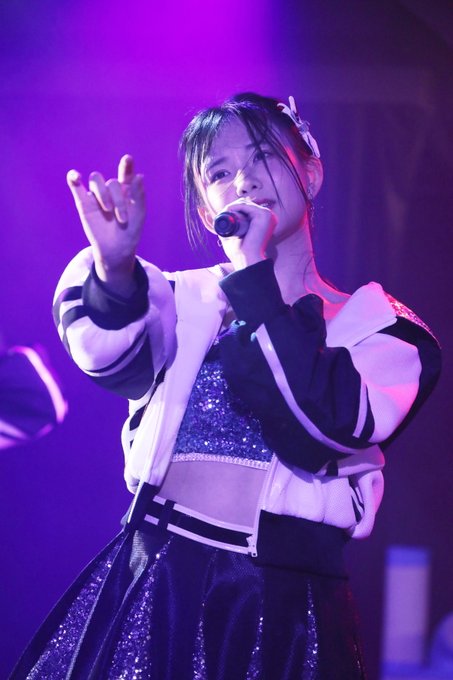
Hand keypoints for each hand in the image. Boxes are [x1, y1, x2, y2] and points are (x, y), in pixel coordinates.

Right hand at [67, 155, 144, 294]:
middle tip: (122, 218)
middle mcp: (111, 190)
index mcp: (126, 190)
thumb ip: (138, 195)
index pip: (125, 173)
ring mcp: (96, 195)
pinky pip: (76, 186)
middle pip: (111, 182)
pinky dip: (73, 179)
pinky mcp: (83, 202)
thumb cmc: (130, 232)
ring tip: (108, 211)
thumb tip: (139, 176)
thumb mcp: (139, 214)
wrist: (117, 249)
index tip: (128, 159)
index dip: (126, 166)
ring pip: (96, 180)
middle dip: (118, 199)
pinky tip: (74, 176)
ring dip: (104, 195)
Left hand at [217, 198, 275, 270]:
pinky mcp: (263, 215)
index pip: (249, 208)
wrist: (246, 260)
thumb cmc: (241, 251)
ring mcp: (267, 215)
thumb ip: (229, 226)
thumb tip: (214, 218)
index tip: (223, 214)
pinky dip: (235, 206)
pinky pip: (246, 206)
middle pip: (247, 204)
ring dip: (232, 206)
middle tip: (221, 214)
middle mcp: (268, 217)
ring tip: (222, 214)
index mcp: (265, 221)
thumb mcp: (235, 234)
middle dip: (232, 207)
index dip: (235, 209)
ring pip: (245, 204)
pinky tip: (227, 210)